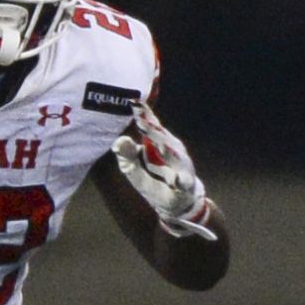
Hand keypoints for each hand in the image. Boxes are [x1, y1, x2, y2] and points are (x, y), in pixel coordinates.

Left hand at [112, 103, 217, 241]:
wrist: (177, 203)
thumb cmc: (155, 180)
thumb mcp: (134, 170)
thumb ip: (127, 155)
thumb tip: (118, 141)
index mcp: (158, 143)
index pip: (151, 125)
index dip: (144, 114)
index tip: (134, 102)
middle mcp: (172, 149)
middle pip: (161, 137)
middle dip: (152, 128)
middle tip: (141, 117)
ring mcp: (181, 165)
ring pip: (174, 155)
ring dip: (167, 149)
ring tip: (159, 143)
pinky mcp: (185, 183)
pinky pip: (183, 181)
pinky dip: (179, 180)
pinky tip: (175, 180)